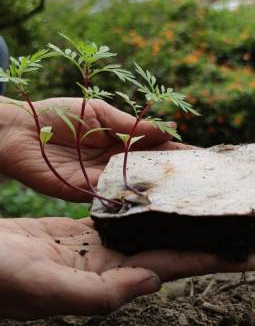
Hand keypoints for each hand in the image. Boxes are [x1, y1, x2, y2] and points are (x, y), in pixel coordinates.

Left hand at [0, 97, 192, 201]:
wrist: (22, 132)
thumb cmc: (59, 114)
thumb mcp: (99, 112)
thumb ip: (129, 125)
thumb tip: (166, 129)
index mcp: (119, 138)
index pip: (153, 146)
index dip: (175, 150)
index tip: (198, 156)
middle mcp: (115, 160)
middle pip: (149, 167)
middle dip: (172, 172)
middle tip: (199, 179)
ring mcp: (103, 177)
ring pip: (136, 183)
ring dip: (157, 187)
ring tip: (183, 192)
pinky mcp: (88, 192)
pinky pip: (115, 196)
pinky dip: (133, 197)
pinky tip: (153, 200)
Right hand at [0, 217, 251, 318]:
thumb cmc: (2, 279)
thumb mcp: (46, 289)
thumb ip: (101, 293)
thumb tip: (152, 281)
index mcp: (107, 279)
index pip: (170, 266)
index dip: (208, 259)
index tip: (244, 251)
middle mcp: (108, 265)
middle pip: (166, 248)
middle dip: (201, 238)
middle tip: (234, 223)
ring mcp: (94, 246)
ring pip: (145, 231)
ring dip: (173, 221)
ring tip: (199, 207)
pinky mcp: (79, 231)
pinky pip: (119, 218)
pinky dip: (140, 209)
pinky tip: (154, 201)